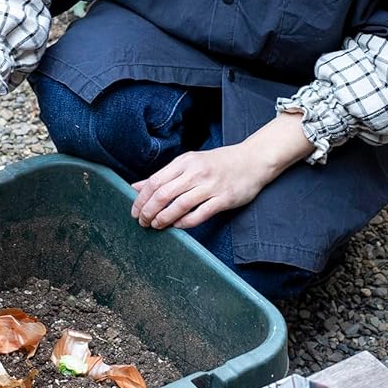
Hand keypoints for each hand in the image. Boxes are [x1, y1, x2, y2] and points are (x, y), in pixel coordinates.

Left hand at [130, 113, 311, 231]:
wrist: (252, 160)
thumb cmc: (218, 163)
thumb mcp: (189, 163)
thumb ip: (164, 176)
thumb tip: (136, 187)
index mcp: (185, 162)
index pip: (155, 181)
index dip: (141, 199)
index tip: (134, 211)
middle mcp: (196, 172)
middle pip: (163, 194)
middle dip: (149, 211)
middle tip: (142, 222)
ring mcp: (210, 186)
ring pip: (179, 205)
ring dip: (164, 218)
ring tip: (156, 225)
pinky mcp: (223, 199)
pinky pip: (199, 214)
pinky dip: (185, 222)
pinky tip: (177, 226)